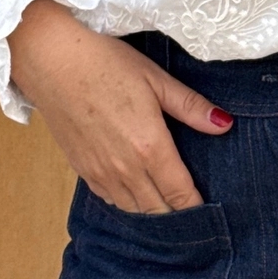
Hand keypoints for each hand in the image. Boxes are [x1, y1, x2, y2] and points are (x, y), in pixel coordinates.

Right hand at [7, 0, 233, 213]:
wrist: (52, 62)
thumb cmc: (107, 64)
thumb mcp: (156, 79)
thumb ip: (191, 107)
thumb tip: (225, 125)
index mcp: (149, 147)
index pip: (180, 195)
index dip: (198, 208)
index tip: (212, 214)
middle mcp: (125, 169)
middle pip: (159, 211)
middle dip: (179, 216)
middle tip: (196, 215)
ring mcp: (100, 173)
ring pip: (134, 210)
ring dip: (153, 212)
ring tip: (170, 207)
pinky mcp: (82, 170)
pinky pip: (111, 200)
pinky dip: (128, 203)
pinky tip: (137, 192)